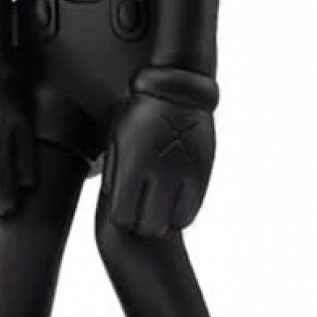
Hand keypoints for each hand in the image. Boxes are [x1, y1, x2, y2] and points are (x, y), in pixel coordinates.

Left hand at [103, 68, 217, 238]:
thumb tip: (115, 205)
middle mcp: (160, 173)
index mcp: (132, 166)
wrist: (177, 90)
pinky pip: (190, 211)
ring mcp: (185, 174)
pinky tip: (173, 200)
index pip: (123, 217)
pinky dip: (180, 212)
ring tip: (157, 204)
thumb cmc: (138, 114)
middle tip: (140, 211)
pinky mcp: (203, 173)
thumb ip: (113, 175)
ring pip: (172, 222)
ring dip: (162, 219)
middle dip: (141, 223)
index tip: (123, 208)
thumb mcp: (115, 141)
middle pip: (148, 226)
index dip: (122, 217)